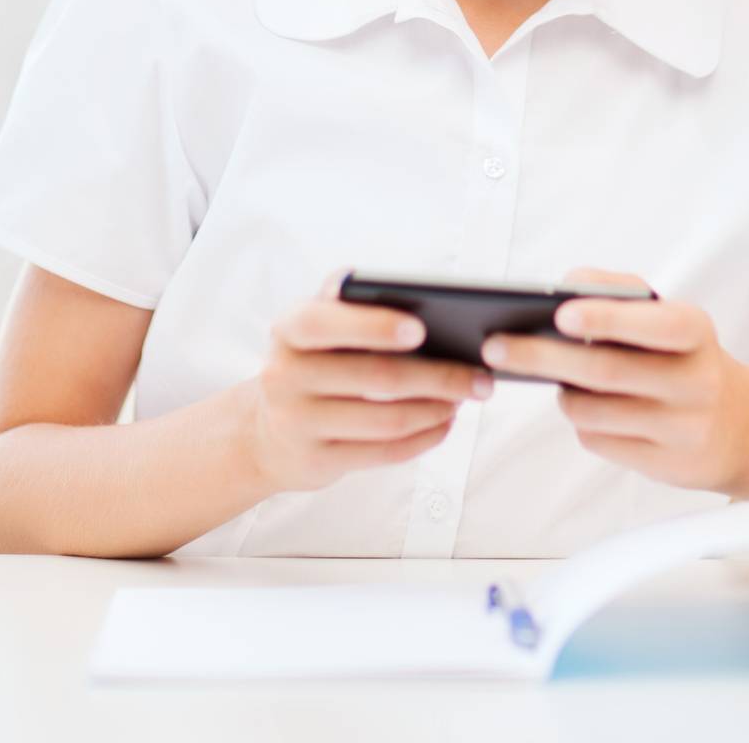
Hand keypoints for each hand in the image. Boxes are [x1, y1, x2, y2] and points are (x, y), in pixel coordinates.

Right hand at [243, 267, 494, 494]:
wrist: (267, 433)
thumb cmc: (312, 362)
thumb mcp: (316, 326)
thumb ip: (345, 300)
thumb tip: (383, 285)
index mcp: (288, 331)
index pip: (324, 322)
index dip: (373, 325)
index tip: (422, 329)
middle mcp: (285, 376)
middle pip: (375, 378)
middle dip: (438, 376)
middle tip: (482, 376)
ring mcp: (298, 424)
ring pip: (386, 420)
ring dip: (437, 409)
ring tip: (467, 396)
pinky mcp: (317, 463)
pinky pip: (383, 453)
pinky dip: (423, 438)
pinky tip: (445, 423)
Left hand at [482, 265, 748, 493]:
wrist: (740, 426)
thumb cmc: (684, 357)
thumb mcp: (670, 317)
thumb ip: (620, 291)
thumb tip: (567, 283)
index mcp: (695, 332)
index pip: (654, 324)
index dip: (607, 317)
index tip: (560, 311)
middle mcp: (695, 381)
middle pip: (606, 371)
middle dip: (543, 356)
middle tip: (495, 346)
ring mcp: (682, 429)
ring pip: (594, 412)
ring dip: (563, 394)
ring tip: (553, 379)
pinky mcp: (665, 466)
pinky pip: (600, 442)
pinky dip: (583, 423)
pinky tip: (589, 409)